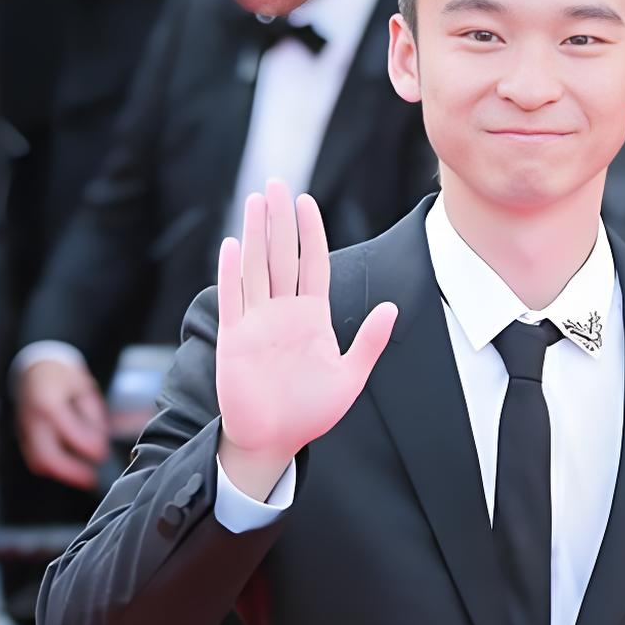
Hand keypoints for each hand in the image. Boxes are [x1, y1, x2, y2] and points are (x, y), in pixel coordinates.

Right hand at [16, 358, 108, 489]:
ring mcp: (23, 428)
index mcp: (48, 400)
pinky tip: (69, 470)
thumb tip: (99, 445)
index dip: (87, 446)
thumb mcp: (85, 389)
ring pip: (37, 461)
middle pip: (46, 454)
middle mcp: (31, 417)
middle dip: (71, 471)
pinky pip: (34, 458)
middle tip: (91, 478)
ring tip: (83, 478)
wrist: (37, 369)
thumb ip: (93, 417)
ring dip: (62, 474)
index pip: (67, 430)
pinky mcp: (22, 436)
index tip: (102, 454)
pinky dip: (53, 468)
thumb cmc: (62, 377)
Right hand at [216, 180, 396, 499]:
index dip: (310, 233)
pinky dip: (232, 273)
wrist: (274, 440)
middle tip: (276, 184)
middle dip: (279, 221)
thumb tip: (392, 308)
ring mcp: (256, 322)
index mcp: (312, 318)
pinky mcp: (235, 338)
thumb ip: (369, 342)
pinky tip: (233, 246)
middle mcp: (283, 313)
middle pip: (281, 256)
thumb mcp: (350, 377)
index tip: (308, 202)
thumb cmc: (310, 412)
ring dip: (255, 235)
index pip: (312, 264)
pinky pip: (233, 299)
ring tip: (255, 201)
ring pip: (256, 268)